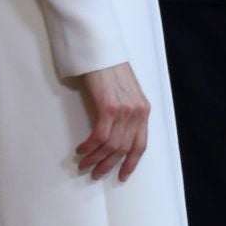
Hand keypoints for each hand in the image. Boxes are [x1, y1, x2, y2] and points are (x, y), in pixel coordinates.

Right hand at [76, 62, 149, 180]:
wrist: (100, 50)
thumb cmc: (108, 69)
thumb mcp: (125, 93)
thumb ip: (125, 112)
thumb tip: (114, 135)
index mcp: (144, 109)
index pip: (141, 144)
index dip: (131, 162)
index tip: (122, 175)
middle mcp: (138, 112)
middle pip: (124, 149)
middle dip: (108, 165)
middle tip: (95, 173)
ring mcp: (125, 110)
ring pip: (111, 146)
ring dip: (95, 159)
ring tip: (84, 164)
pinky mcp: (109, 106)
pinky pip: (99, 136)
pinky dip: (89, 147)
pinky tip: (81, 150)